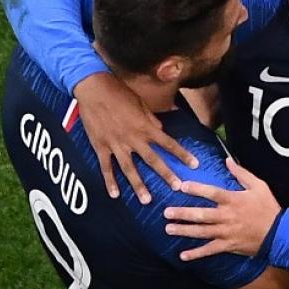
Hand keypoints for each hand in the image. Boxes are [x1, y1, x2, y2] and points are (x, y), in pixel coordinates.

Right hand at [74, 73, 198, 202]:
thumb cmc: (119, 93)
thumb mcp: (141, 104)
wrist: (94, 89)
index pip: (168, 143)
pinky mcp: (101, 146)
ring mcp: (116, 144)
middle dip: (166, 174)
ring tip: (147, 200)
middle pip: (152, 160)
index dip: (182, 154)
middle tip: (177, 187)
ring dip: (138, 185)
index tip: (194, 165)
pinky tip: (114, 194)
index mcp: (145, 127)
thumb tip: (160, 131)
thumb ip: (151, 120)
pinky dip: (110, 181)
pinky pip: (106, 167)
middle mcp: (133, 138)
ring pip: (130, 169)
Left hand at [164, 157, 280, 259]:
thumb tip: (227, 160)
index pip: (211, 193)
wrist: (280, 233)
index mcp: (233, 200)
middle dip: (182, 214)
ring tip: (168, 229)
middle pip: (201, 215)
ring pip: (201, 232)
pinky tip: (183, 255)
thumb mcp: (259, 186)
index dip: (196, 189)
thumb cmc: (269, 208)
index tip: (181, 186)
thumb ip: (242, 173)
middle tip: (166, 212)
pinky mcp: (228, 246)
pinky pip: (210, 250)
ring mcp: (226, 233)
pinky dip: (196, 254)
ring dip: (184, 231)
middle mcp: (227, 216)